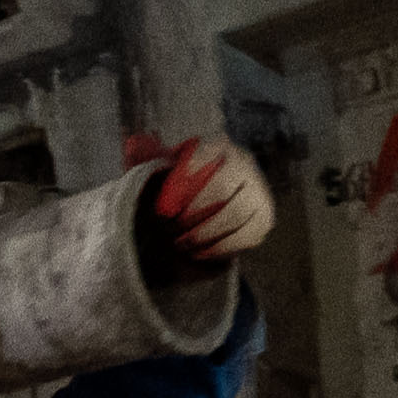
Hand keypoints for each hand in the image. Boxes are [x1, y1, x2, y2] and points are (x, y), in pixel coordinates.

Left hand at [123, 129, 275, 270]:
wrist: (204, 208)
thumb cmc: (177, 186)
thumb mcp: (159, 169)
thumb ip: (146, 156)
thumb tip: (133, 143)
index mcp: (218, 146)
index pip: (205, 161)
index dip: (183, 187)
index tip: (163, 211)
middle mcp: (245, 164)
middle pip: (222, 190)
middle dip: (193, 215)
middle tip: (170, 231)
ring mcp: (258, 192)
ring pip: (236, 215)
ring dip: (204, 234)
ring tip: (181, 244)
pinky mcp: (264, 219)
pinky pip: (247, 235)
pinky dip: (220, 247)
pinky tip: (199, 253)